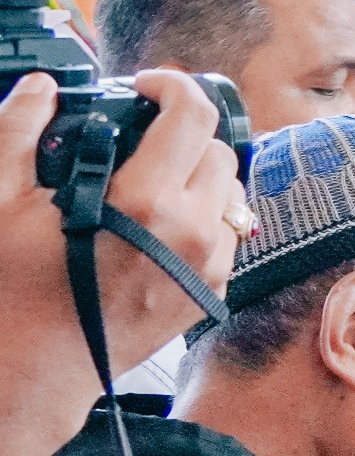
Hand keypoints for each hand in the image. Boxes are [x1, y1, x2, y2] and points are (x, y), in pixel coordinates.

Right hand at [1, 72, 245, 378]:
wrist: (31, 369)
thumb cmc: (12, 291)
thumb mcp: (1, 202)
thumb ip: (19, 133)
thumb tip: (41, 90)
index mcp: (145, 202)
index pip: (194, 116)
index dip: (174, 85)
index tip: (146, 87)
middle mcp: (191, 232)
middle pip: (217, 150)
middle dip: (183, 133)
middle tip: (142, 135)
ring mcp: (209, 265)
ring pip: (231, 191)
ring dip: (199, 174)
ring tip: (152, 178)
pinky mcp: (212, 292)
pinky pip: (228, 233)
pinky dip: (204, 215)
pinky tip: (160, 220)